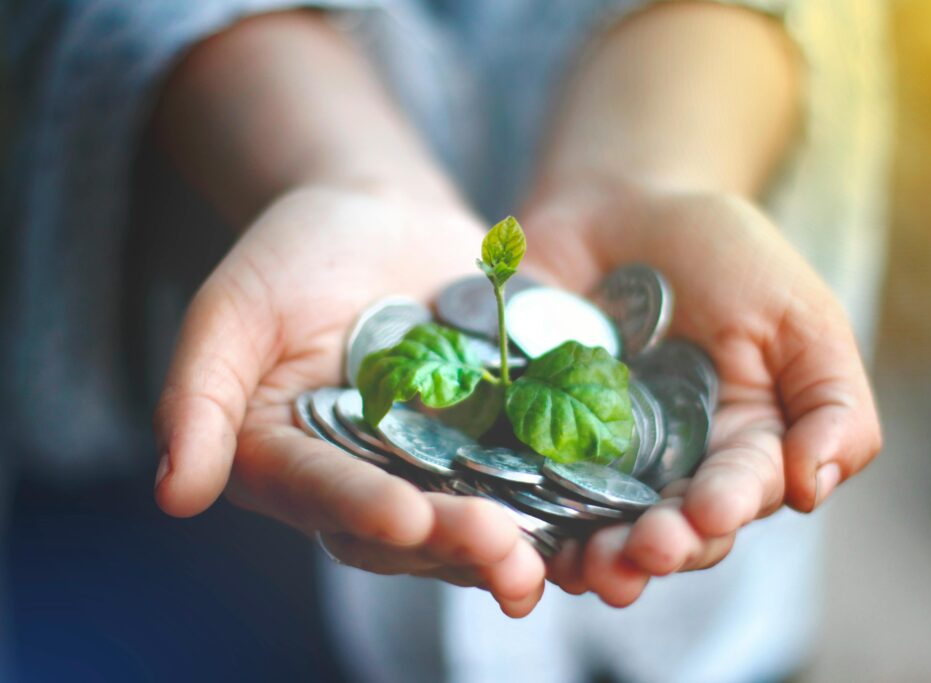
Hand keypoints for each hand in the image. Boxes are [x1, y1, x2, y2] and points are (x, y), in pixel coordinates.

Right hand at [154, 187, 545, 616]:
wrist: (380, 216)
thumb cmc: (292, 255)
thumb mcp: (234, 309)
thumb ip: (199, 395)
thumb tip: (175, 494)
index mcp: (291, 464)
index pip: (322, 495)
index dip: (362, 510)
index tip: (404, 518)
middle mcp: (364, 484)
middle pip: (407, 532)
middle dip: (454, 544)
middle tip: (501, 551)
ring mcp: (434, 470)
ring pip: (471, 525)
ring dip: (512, 549)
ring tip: (550, 560)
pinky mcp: (495, 446)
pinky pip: (528, 485)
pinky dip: (560, 508)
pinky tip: (599, 520)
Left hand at [522, 182, 881, 605]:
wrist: (621, 206)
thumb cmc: (722, 256)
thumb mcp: (798, 314)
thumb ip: (831, 402)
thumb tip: (813, 488)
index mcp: (740, 450)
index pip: (738, 494)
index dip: (725, 508)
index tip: (710, 510)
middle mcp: (670, 472)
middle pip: (669, 532)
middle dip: (660, 547)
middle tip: (645, 551)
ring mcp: (598, 462)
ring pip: (598, 530)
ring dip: (596, 557)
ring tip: (590, 565)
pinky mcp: (533, 441)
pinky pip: (526, 490)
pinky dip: (527, 520)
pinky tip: (524, 537)